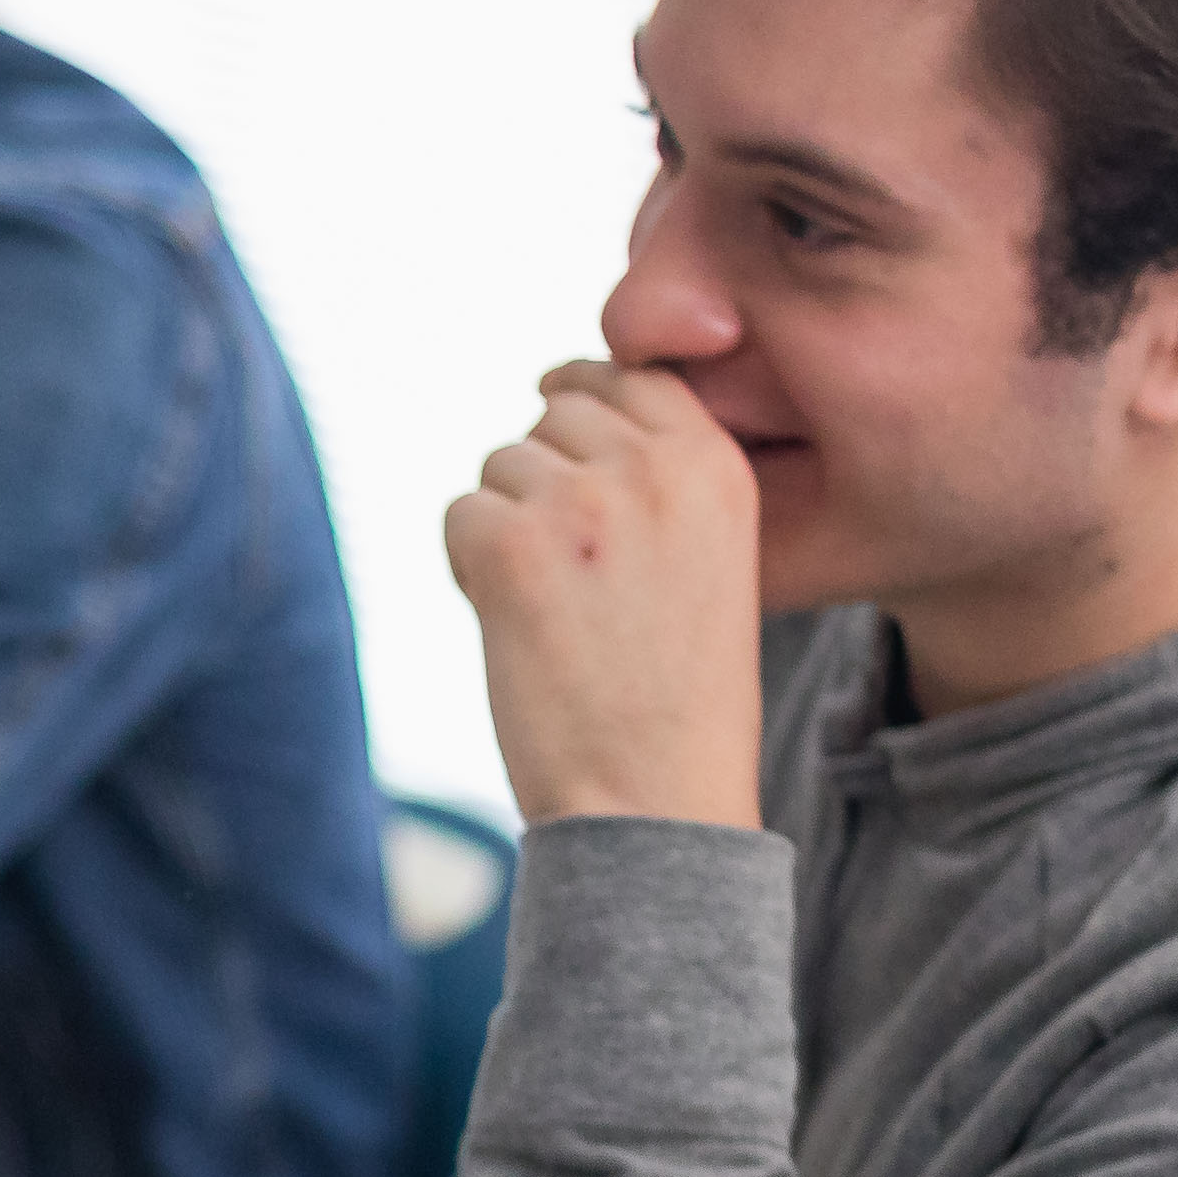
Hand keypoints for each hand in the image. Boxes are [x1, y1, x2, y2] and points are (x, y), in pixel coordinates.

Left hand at [445, 360, 764, 827]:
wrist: (656, 803)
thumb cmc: (677, 699)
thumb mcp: (709, 557)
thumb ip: (657, 475)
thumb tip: (559, 389)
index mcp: (719, 466)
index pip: (634, 374)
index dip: (586, 402)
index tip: (569, 442)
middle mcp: (654, 467)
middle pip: (556, 412)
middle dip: (543, 475)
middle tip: (573, 574)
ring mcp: (581, 501)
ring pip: (501, 465)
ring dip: (506, 528)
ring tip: (557, 614)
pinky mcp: (511, 546)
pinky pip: (459, 515)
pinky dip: (468, 569)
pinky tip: (517, 629)